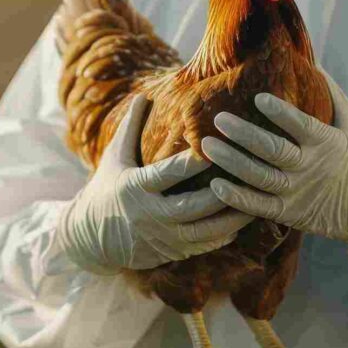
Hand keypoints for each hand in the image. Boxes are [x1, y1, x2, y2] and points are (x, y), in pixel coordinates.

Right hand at [56, 94, 253, 273]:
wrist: (90, 238)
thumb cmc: (106, 189)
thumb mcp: (114, 158)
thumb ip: (131, 128)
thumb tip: (144, 95)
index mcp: (135, 187)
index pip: (169, 173)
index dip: (193, 162)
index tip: (217, 146)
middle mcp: (150, 215)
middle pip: (193, 206)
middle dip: (222, 192)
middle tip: (249, 175)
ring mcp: (162, 237)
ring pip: (204, 231)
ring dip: (232, 218)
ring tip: (256, 201)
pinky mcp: (170, 252)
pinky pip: (203, 246)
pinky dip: (224, 235)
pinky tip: (242, 222)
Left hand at [202, 71, 347, 252]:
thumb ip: (334, 96)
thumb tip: (313, 63)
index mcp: (328, 143)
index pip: (300, 125)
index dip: (279, 112)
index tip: (257, 97)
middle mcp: (312, 168)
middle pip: (272, 150)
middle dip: (243, 133)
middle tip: (218, 118)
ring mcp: (300, 193)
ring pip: (259, 177)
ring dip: (231, 161)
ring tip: (206, 145)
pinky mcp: (292, 214)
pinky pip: (259, 207)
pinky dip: (236, 197)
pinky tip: (215, 185)